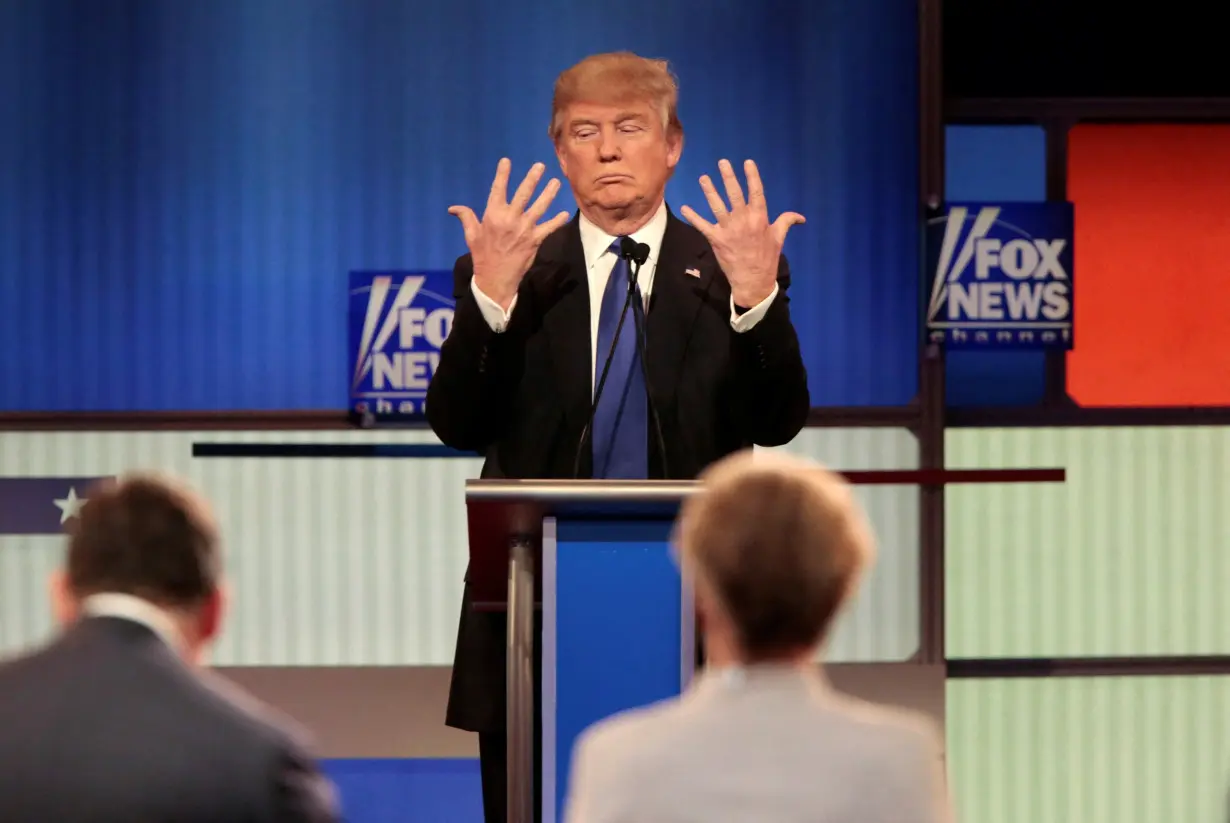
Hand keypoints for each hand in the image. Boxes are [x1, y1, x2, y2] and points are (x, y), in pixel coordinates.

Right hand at [448, 158, 570, 308]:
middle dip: (532, 178)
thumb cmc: (482, 256)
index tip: (506, 161)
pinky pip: (549, 228)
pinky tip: (564, 213)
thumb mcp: (471, 235)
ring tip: (556, 182)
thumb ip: (466, 218)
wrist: (495, 279)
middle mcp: (510, 219)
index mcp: (493, 215)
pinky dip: (557, 221)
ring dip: (549, 194)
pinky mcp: (535, 240)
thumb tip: (453, 208)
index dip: (502, 174)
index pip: (498, 189)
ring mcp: (524, 229)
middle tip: (540, 166)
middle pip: (523, 194)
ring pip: (539, 207)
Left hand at [680, 159, 804, 306]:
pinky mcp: (716, 239)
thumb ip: (786, 222)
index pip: (756, 192)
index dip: (752, 176)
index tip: (747, 162)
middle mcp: (743, 220)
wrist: (753, 280)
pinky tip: (684, 208)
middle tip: (722, 162)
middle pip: (734, 193)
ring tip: (704, 178)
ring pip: (717, 205)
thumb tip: (801, 217)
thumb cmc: (767, 258)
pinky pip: (702, 225)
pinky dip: (693, 217)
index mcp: (760, 218)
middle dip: (728, 177)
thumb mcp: (779, 238)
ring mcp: (728, 229)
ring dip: (709, 191)